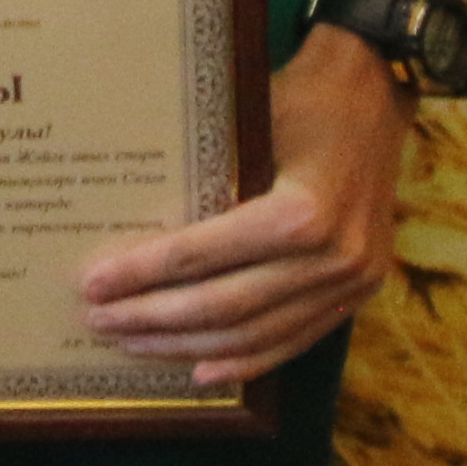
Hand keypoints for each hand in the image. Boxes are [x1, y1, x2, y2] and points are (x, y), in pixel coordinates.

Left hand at [79, 24, 409, 385]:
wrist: (373, 94)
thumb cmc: (297, 100)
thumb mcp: (244, 125)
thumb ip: (201, 179)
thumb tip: (121, 224)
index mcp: (300, 212)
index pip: (202, 257)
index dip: (143, 275)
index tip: (93, 284)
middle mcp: (332, 257)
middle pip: (226, 307)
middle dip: (154, 319)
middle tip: (99, 320)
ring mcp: (350, 283)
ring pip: (257, 334)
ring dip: (189, 346)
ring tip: (133, 344)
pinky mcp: (358, 294)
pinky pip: (295, 339)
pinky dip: (247, 360)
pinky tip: (201, 371)